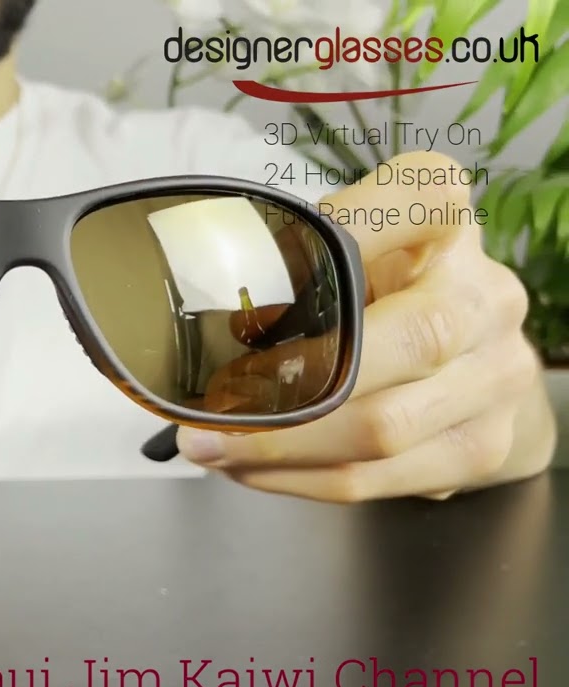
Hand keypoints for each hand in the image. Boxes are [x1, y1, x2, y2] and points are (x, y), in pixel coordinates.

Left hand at [177, 151, 555, 501]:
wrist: (473, 362)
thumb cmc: (382, 294)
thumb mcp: (350, 249)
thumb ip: (300, 254)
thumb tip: (201, 293)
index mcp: (446, 221)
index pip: (418, 198)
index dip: (354, 225)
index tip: (271, 264)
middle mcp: (485, 293)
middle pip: (405, 342)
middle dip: (290, 391)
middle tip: (207, 414)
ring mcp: (496, 373)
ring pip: (383, 429)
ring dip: (280, 449)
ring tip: (212, 448)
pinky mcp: (482, 444)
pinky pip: (379, 477)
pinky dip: (302, 479)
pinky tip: (254, 469)